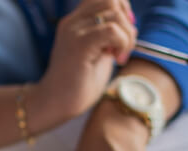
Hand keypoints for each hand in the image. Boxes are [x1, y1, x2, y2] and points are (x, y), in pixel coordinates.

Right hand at [34, 0, 136, 118]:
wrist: (55, 104)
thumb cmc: (78, 84)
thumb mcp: (99, 53)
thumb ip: (110, 36)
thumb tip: (131, 23)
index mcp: (76, 21)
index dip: (122, 10)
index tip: (124, 35)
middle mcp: (73, 21)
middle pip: (111, 0)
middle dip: (127, 22)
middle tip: (124, 47)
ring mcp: (74, 31)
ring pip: (114, 13)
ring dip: (127, 35)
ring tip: (119, 56)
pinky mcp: (78, 45)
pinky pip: (111, 30)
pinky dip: (123, 43)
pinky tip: (117, 59)